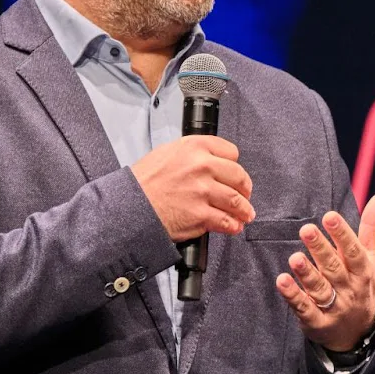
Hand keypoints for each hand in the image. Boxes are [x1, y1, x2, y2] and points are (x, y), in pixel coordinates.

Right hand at [132, 136, 253, 240]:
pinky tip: (234, 226)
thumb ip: (192, 155)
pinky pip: (227, 221)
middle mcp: (201, 166)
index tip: (234, 173)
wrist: (129, 206)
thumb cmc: (144, 182)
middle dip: (245, 188)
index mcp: (193, 147)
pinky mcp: (201, 214)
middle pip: (239, 177)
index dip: (234, 164)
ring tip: (245, 214)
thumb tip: (212, 162)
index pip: (230, 152)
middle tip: (245, 194)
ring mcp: (203, 191)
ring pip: (236, 201)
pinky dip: (233, 225)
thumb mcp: (166, 153)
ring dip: (244, 210)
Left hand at [274, 196, 374, 352]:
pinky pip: (304, 309)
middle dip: (321, 249)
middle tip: (306, 229)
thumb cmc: (362, 284)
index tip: (329, 216)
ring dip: (307, 274)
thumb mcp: (372, 258)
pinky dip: (294, 295)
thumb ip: (372, 228)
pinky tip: (282, 281)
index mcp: (364, 271)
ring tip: (295, 257)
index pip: (353, 251)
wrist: (357, 332)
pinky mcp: (317, 322)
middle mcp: (350, 289)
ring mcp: (334, 307)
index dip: (342, 234)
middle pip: (334, 268)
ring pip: (320, 289)